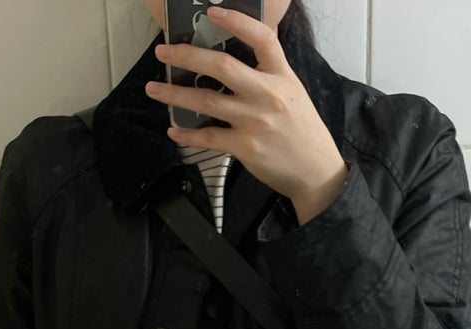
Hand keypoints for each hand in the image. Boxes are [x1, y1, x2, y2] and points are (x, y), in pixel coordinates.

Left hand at [145, 6, 348, 223]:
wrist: (315, 171)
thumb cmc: (302, 131)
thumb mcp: (292, 93)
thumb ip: (268, 74)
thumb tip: (236, 58)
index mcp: (282, 76)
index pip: (261, 38)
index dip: (236, 20)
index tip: (212, 11)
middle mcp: (267, 95)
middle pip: (222, 67)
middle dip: (187, 56)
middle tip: (164, 52)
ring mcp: (255, 122)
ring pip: (206, 102)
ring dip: (175, 95)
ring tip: (155, 89)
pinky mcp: (245, 147)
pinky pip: (208, 137)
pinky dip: (188, 134)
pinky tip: (174, 130)